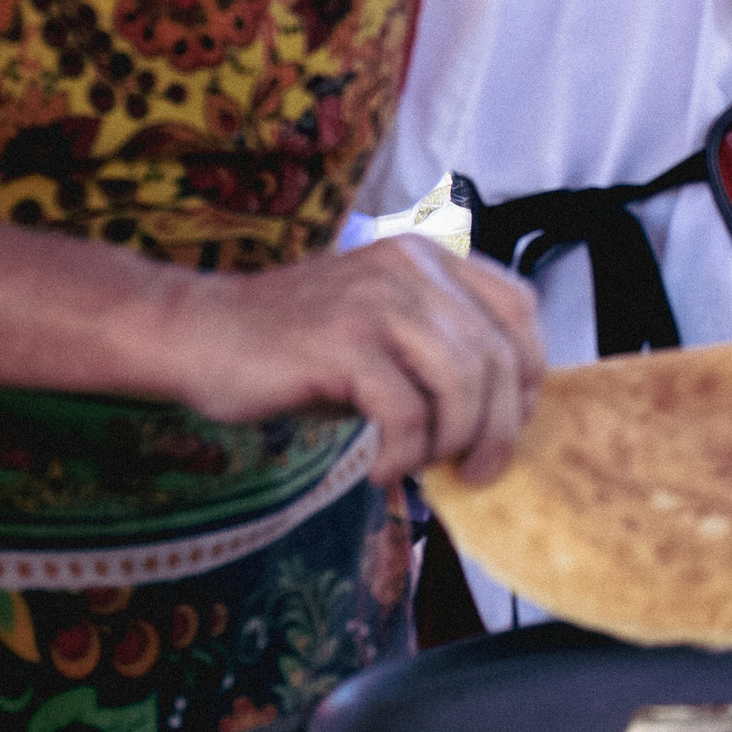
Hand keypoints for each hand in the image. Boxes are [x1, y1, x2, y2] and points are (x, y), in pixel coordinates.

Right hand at [165, 235, 544, 487]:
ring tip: (418, 468)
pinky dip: (403, 454)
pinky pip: (405, 412)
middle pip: (497, 356)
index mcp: (427, 258)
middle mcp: (408, 268)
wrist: (201, 335)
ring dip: (450, 444)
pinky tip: (379, 470)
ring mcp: (374, 301)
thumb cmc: (295, 349)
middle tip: (475, 473)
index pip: (519, 308)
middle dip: (498, 428)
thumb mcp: (383, 335)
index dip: (529, 374)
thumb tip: (502, 421)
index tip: (510, 424)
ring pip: (461, 384)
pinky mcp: (341, 341)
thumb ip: (440, 355)